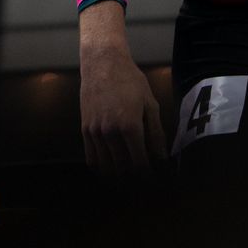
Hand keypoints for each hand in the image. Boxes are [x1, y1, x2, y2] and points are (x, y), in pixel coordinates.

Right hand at [79, 41, 163, 179]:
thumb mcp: (150, 103)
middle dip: (134, 180)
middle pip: (122, 169)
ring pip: (105, 167)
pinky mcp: (85, 130)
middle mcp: (110, 133)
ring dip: (118, 177)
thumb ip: (156, 132)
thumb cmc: (130, 81)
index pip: (139, 163)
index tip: (155, 182)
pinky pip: (91, 158)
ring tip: (130, 179)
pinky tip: (112, 169)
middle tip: (144, 184)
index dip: (148, 177)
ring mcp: (95, 133)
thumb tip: (162, 157)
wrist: (102, 64)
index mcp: (130, 126)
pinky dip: (102, 168)